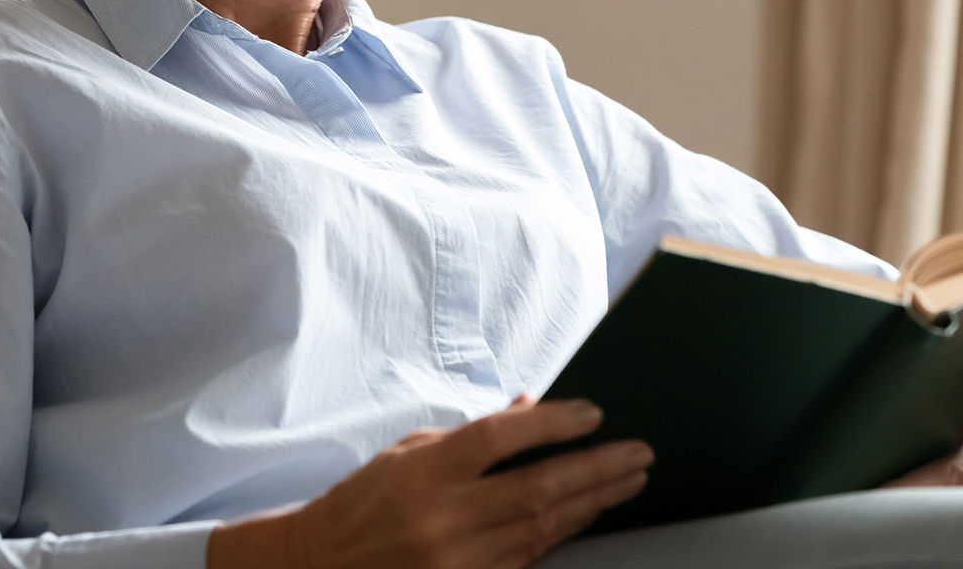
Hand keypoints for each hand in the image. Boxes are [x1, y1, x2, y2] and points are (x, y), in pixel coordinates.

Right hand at [207, 395, 652, 568]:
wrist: (324, 565)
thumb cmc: (365, 501)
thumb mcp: (408, 452)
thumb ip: (470, 434)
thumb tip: (530, 410)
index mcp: (425, 472)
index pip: (500, 440)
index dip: (552, 424)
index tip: (593, 414)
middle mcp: (443, 518)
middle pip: (536, 489)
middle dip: (596, 469)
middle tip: (638, 454)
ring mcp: (457, 560)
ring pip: (542, 528)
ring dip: (592, 503)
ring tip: (629, 481)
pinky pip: (528, 559)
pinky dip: (561, 533)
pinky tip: (588, 515)